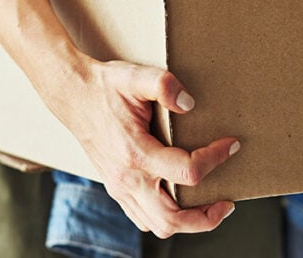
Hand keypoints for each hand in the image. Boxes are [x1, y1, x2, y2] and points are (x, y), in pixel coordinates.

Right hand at [55, 59, 238, 238]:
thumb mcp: (135, 76)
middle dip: (205, 217)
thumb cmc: (105, 86)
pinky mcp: (116, 188)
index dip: (215, 159)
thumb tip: (189, 103)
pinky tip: (180, 199)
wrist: (72, 95)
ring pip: (157, 225)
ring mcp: (119, 187)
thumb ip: (164, 85)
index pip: (187, 173)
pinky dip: (167, 217)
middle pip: (172, 219)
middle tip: (226, 202)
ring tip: (208, 206)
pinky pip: (143, 218)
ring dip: (187, 223)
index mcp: (135, 153)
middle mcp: (127, 178)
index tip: (231, 145)